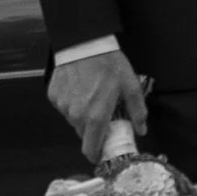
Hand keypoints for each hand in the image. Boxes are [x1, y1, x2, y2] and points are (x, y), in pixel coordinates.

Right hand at [47, 45, 146, 159]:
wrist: (84, 41)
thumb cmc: (108, 62)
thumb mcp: (130, 85)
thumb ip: (137, 111)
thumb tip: (141, 130)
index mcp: (96, 117)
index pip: (91, 150)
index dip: (96, 154)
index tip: (103, 150)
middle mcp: (76, 115)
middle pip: (84, 135)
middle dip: (94, 130)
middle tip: (103, 115)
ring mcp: (63, 106)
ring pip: (73, 121)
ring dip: (82, 115)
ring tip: (92, 96)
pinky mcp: (54, 96)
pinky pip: (64, 107)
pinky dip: (72, 103)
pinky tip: (80, 88)